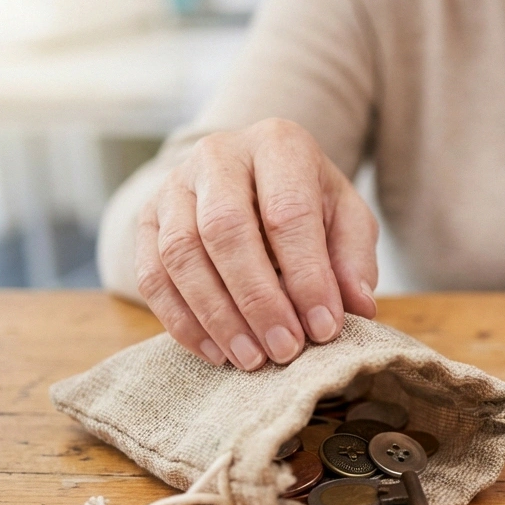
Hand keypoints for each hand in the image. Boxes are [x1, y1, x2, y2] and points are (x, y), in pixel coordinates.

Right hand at [135, 118, 378, 369]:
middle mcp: (218, 155)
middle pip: (225, 230)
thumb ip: (354, 259)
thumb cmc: (308, 203)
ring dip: (217, 316)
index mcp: (278, 144)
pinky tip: (217, 352)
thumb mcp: (346, 219)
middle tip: (285, 350)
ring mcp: (174, 185)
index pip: (288, 212)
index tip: (324, 328)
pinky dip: (182, 321)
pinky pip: (152, 275)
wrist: (255, 179)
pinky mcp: (147, 219)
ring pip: (181, 254)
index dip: (307, 276)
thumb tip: (358, 306)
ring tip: (252, 360)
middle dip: (257, 299)